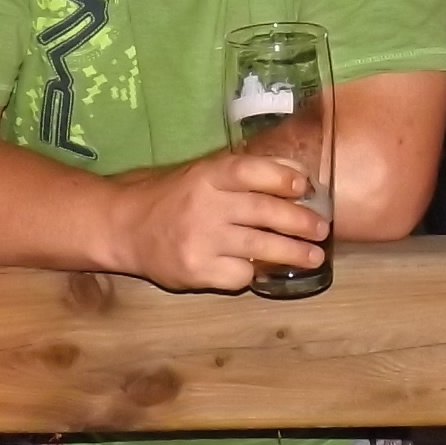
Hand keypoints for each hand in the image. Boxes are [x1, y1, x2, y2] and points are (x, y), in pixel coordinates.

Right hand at [102, 151, 328, 292]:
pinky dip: (252, 273)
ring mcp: (201, 239)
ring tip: (313, 257)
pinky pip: (239, 274)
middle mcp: (205, 204)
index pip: (250, 171)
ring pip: (259, 247)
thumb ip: (245, 173)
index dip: (281, 177)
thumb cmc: (173, 197)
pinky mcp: (197, 270)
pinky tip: (256, 269)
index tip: (304, 186)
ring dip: (292, 253)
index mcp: (208, 175)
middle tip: (322, 230)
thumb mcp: (204, 173)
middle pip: (263, 212)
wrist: (123, 227)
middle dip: (299, 222)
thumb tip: (297, 173)